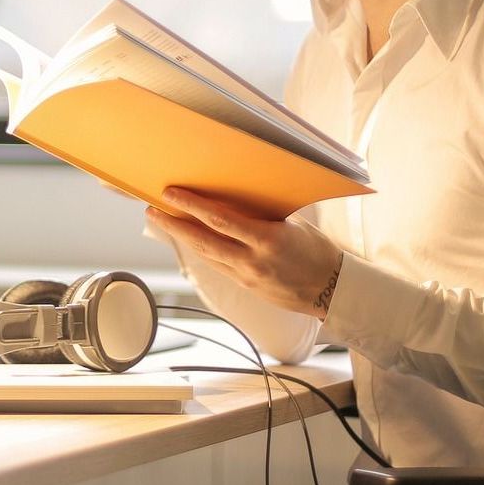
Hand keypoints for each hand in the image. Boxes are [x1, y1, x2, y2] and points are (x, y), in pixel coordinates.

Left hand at [146, 187, 342, 318]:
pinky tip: (189, 239)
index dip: (192, 206)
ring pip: (205, 255)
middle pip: (202, 241)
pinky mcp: (245, 286)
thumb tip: (236, 197)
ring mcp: (247, 276)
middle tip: (152, 209)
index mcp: (268, 239)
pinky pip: (217, 265)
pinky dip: (201, 250)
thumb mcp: (293, 224)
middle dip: (174, 224)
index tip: (172, 193)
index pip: (220, 219)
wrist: (332, 290)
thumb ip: (263, 214)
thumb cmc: (317, 251)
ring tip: (163, 221)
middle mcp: (253, 260)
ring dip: (181, 238)